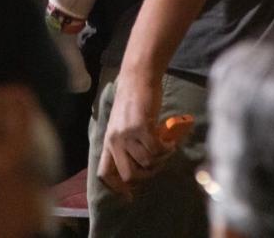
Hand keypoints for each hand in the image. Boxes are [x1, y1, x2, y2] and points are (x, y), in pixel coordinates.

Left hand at [97, 73, 172, 193]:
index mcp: (108, 142)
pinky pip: (157, 150)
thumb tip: (139, 167)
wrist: (138, 78)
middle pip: (129, 175)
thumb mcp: (122, 125)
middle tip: (156, 164)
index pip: (104, 173)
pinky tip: (169, 142)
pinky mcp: (142, 127)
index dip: (117, 188)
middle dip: (147, 175)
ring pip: (147, 163)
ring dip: (160, 159)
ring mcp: (127, 134)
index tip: (130, 195)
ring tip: (165, 148)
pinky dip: (166, 149)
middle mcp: (115, 141)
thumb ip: (126, 144)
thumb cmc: (132, 102)